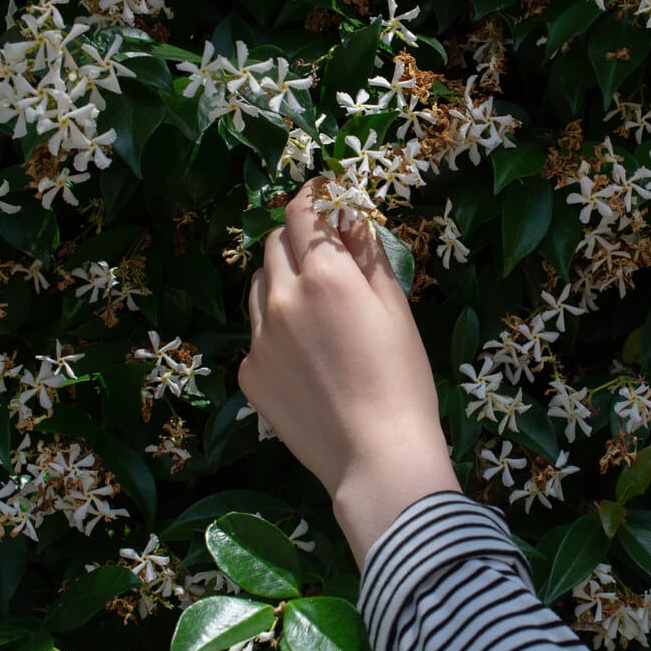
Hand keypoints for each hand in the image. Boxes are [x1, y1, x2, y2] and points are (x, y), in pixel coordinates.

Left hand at [239, 178, 459, 566]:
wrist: (377, 457)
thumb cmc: (403, 380)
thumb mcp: (397, 309)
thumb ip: (370, 255)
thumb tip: (352, 216)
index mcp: (325, 275)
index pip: (301, 211)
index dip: (310, 195)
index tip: (322, 194)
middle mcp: (281, 298)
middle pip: (273, 244)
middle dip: (297, 239)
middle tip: (325, 257)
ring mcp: (258, 339)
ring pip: (258, 287)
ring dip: (280, 280)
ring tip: (313, 309)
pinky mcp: (248, 374)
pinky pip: (256, 334)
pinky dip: (276, 330)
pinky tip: (306, 358)